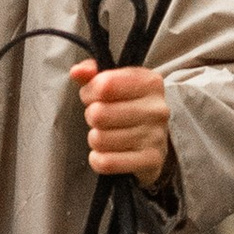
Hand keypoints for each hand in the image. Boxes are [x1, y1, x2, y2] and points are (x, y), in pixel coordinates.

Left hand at [70, 58, 169, 186]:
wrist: (153, 141)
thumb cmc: (128, 107)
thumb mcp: (115, 83)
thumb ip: (93, 73)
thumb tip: (77, 71)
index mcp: (150, 82)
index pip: (105, 84)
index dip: (89, 92)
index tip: (94, 97)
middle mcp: (157, 109)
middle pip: (98, 113)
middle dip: (91, 117)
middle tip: (100, 118)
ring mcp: (156, 137)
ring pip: (99, 139)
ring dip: (95, 139)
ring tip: (106, 134)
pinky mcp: (150, 161)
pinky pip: (106, 162)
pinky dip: (98, 159)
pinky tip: (107, 153)